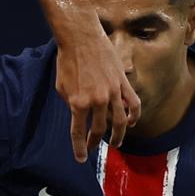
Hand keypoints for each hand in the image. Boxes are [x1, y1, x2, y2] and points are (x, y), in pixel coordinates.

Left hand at [56, 29, 139, 163]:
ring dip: (118, 136)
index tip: (81, 158)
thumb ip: (71, 103)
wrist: (80, 37)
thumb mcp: (61, 87)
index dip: (79, 148)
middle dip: (94, 142)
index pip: (79, 133)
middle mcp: (97, 100)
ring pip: (119, 122)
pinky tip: (131, 123)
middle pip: (98, 130)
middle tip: (93, 148)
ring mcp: (112, 92)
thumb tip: (81, 115)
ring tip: (116, 143)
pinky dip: (134, 116)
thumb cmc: (67, 60)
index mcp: (78, 102)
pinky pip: (133, 104)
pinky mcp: (122, 82)